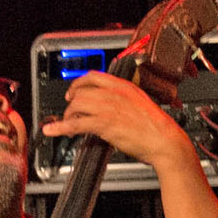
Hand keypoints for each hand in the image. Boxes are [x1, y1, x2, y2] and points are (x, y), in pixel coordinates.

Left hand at [47, 72, 197, 176]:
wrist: (164, 140)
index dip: (79, 83)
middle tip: (69, 111)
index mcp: (123, 86)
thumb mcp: (141, 103)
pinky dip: (60, 127)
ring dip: (68, 115)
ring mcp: (107, 108)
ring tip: (69, 123)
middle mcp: (113, 93)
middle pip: (81, 91)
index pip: (94, 76)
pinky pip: (75, 124)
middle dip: (72, 102)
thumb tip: (113, 105)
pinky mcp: (103, 124)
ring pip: (76, 105)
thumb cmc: (157, 126)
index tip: (74, 91)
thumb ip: (125, 99)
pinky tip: (52, 130)